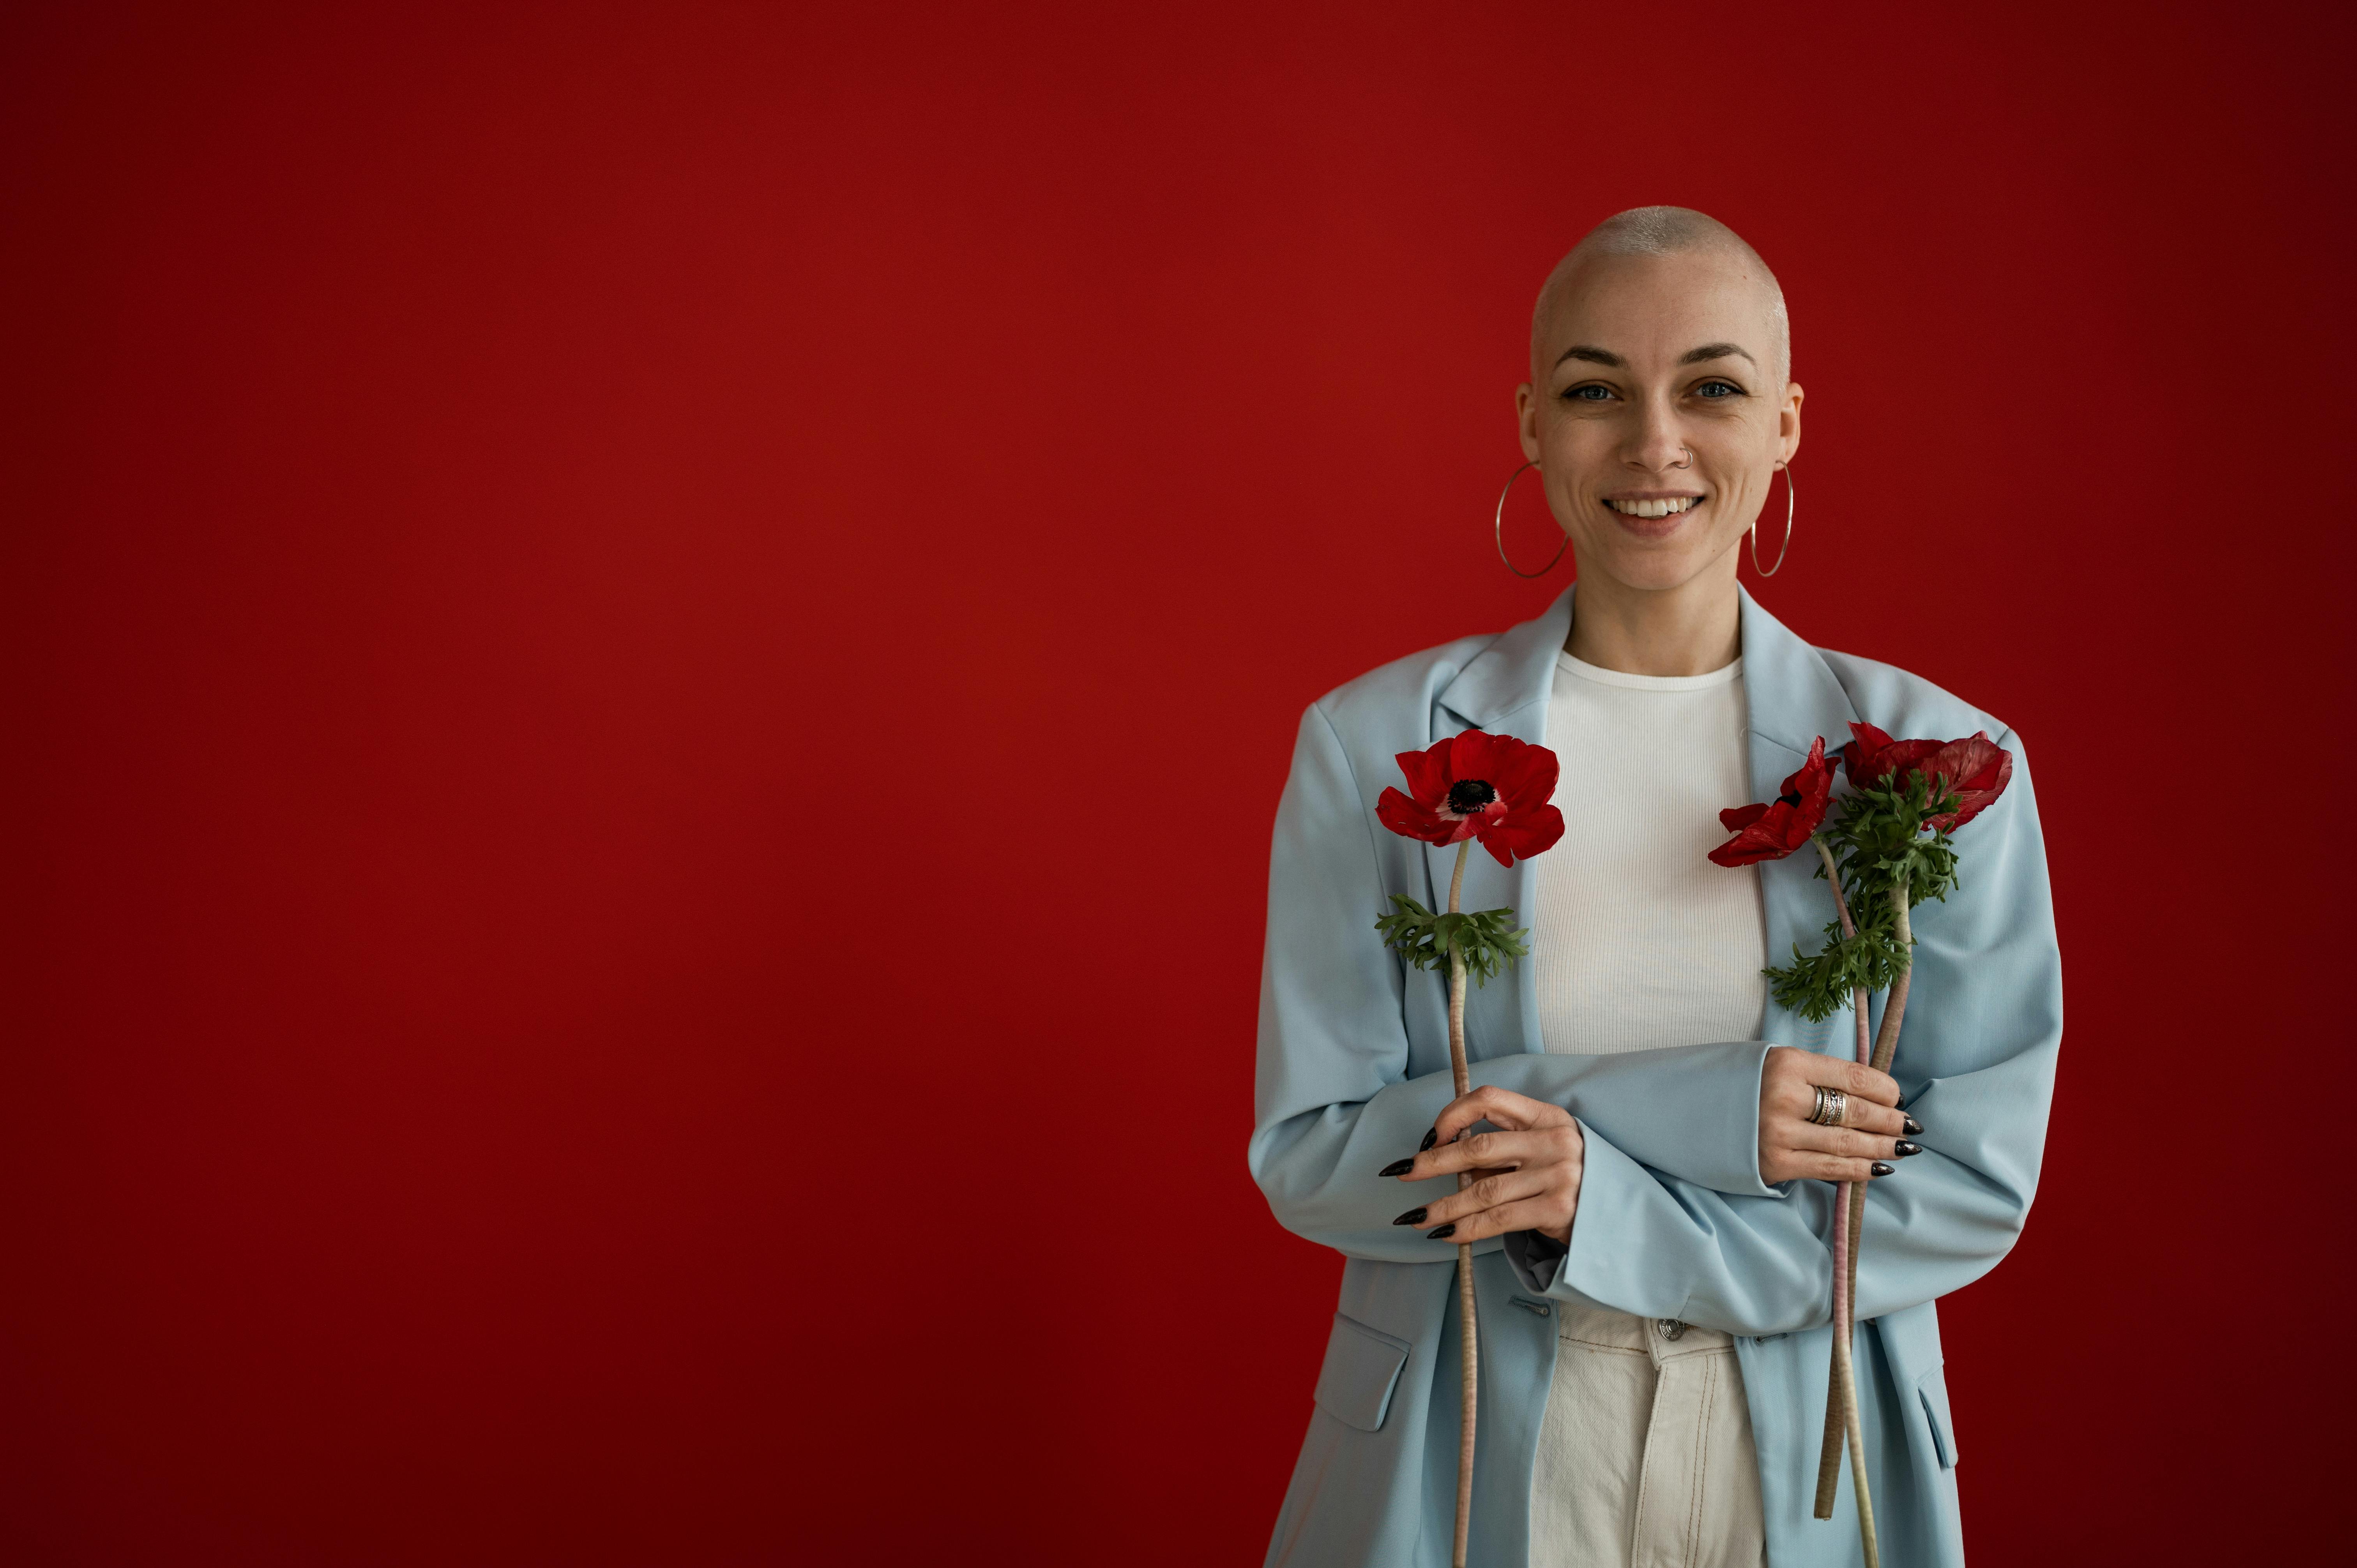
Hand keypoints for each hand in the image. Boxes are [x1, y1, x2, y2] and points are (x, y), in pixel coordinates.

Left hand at [1380, 1085, 1581, 1244]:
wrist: (1617, 1217)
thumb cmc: (1566, 1179)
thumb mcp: (1541, 1149)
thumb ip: (1501, 1149)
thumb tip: (1443, 1157)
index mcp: (1547, 1115)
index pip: (1489, 1099)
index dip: (1453, 1113)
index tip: (1430, 1135)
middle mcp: (1554, 1141)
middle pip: (1480, 1147)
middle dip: (1434, 1162)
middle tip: (1403, 1173)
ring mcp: (1558, 1175)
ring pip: (1484, 1190)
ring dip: (1443, 1206)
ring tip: (1416, 1217)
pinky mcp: (1557, 1209)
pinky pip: (1499, 1219)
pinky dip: (1467, 1229)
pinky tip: (1446, 1234)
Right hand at [1758, 1045, 1917, 1183]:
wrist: (1689, 1114)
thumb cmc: (1743, 1084)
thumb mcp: (1777, 1064)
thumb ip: (1819, 1076)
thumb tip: (1874, 1095)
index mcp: (1787, 1063)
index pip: (1854, 1077)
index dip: (1885, 1090)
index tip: (1898, 1097)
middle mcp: (1784, 1097)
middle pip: (1856, 1111)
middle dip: (1890, 1120)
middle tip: (1909, 1125)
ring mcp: (1779, 1134)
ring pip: (1848, 1143)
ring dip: (1883, 1146)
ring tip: (1903, 1147)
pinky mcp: (1775, 1164)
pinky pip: (1829, 1168)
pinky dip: (1860, 1170)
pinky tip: (1879, 1167)